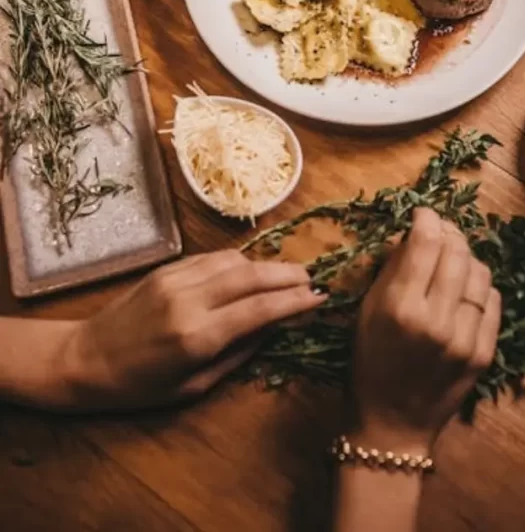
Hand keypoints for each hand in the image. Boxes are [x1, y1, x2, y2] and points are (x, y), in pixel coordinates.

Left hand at [60, 250, 323, 409]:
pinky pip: (212, 258)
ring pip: (234, 260)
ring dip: (266, 265)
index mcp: (197, 335)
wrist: (85, 359)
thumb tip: (273, 329)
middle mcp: (189, 299)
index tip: (319, 299)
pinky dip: (239, 261)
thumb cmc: (139, 387)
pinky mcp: (167, 268)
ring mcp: (176, 278)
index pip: (260, 309)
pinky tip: (252, 270)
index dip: (295, 302)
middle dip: (288, 275)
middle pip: (252, 275)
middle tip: (313, 279)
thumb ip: (237, 355)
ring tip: (288, 274)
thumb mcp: (193, 386)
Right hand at [352, 208, 499, 453]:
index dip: (427, 218)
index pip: (425, 242)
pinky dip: (480, 286)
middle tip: (440, 231)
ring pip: (480, 272)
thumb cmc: (371, 361)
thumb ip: (392, 268)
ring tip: (453, 260)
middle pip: (456, 252)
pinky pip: (493, 300)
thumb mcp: (367, 311)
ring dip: (467, 257)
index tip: (423, 213)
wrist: (393, 423)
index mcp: (400, 307)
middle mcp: (435, 320)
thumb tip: (413, 231)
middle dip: (448, 232)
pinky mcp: (484, 353)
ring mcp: (464, 338)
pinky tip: (465, 289)